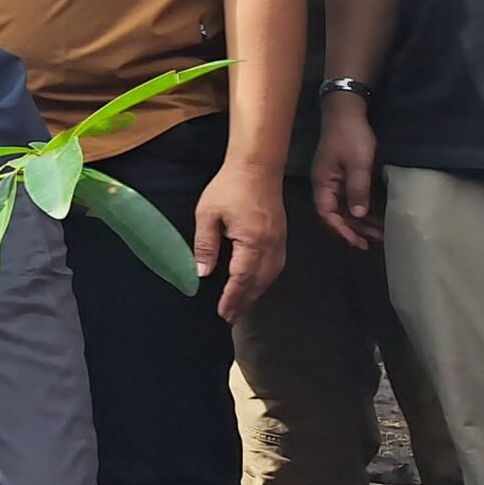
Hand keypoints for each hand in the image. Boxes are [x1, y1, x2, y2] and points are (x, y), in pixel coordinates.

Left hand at [195, 160, 286, 323]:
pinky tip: (254, 284)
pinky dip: (264, 280)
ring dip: (255, 293)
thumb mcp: (208, 214)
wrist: (257, 167)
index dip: (232, 297)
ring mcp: (280, 241)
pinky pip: (275, 266)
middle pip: (259, 282)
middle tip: (230, 317)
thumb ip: (205, 245)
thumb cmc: (229, 188)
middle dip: (244, 301)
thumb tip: (202, 273)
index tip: (223, 313)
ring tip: (240, 306)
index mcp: (253, 240)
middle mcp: (271, 245)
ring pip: (270, 276)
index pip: (242, 277)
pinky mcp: (281, 236)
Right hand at [311, 98, 381, 250]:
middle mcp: (326, 184)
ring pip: (345, 206)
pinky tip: (375, 214)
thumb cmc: (350, 136)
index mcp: (323, 183)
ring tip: (379, 232)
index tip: (358, 241)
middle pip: (337, 213)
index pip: (327, 213)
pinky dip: (363, 207)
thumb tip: (358, 214)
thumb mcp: (358, 163)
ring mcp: (335, 179)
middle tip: (374, 241)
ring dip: (360, 220)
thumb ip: (358, 189)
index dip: (342, 229)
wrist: (347, 111)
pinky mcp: (344, 174)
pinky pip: (352, 197)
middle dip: (354, 228)